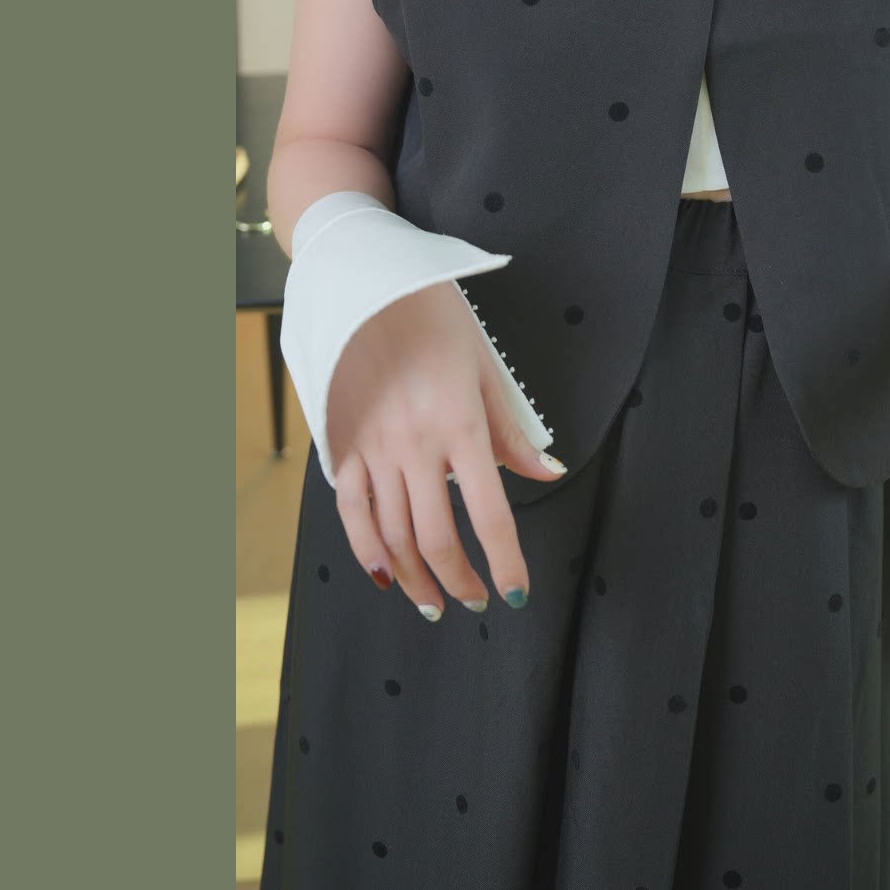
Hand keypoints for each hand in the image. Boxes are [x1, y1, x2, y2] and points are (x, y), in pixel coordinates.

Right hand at [324, 280, 566, 619]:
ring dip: (416, 579)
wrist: (370, 287)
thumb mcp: (488, 371)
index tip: (517, 593)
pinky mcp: (341, 445)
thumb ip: (513, 432)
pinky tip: (384, 573)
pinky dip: (367, 549)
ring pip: (393, 535)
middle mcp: (416, 444)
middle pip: (436, 537)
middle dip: (460, 581)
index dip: (505, 562)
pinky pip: (352, 511)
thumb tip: (548, 471)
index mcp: (461, 425)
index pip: (489, 513)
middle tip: (477, 601)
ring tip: (435, 601)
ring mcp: (374, 447)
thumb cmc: (437, 323)